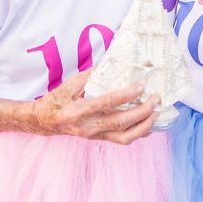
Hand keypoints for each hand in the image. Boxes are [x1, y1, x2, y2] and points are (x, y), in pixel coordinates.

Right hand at [31, 71, 159, 144]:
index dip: (125, 95)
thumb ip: (90, 75)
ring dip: (144, 126)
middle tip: (155, 99)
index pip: (106, 103)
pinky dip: (139, 132)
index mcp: (79, 111)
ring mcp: (95, 135)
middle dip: (142, 111)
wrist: (46, 122)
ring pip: (125, 137)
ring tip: (157, 113)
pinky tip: (150, 124)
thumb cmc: (57, 100)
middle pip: (120, 122)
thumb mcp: (69, 84)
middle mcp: (88, 126)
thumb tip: (112, 61)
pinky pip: (123, 140)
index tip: (140, 86)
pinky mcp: (100, 139)